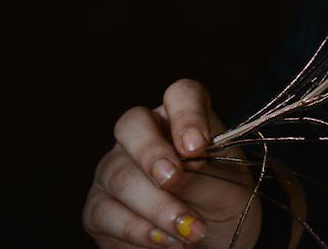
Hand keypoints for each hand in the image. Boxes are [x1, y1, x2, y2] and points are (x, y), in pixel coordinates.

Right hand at [83, 79, 262, 246]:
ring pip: (120, 175)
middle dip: (152, 153)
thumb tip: (175, 175)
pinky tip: (166, 241)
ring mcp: (115, 169)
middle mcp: (144, 136)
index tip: (197, 146)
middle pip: (132, 124)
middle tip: (174, 180)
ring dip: (157, 206)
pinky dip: (139, 230)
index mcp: (183, 118)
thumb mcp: (228, 189)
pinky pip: (106, 212)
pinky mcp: (99, 207)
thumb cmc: (223, 204)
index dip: (187, 115)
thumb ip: (204, 176)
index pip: (181, 95)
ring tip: (190, 231)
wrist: (212, 243)